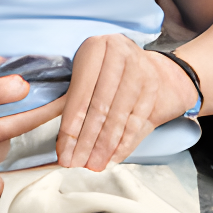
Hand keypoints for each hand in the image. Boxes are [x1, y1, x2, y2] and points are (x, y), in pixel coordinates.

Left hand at [56, 34, 198, 170]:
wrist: (149, 66)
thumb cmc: (108, 71)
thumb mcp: (86, 73)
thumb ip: (73, 101)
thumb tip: (60, 139)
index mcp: (95, 47)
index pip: (80, 94)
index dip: (71, 126)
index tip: (63, 151)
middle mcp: (119, 53)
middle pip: (100, 107)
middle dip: (86, 140)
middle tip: (76, 162)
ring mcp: (140, 69)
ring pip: (119, 116)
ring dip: (104, 146)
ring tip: (93, 164)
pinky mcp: (153, 87)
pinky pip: (137, 121)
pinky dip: (123, 144)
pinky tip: (112, 158)